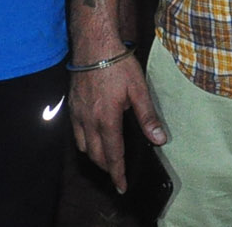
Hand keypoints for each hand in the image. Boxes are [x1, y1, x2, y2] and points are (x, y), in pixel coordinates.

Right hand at [69, 55, 165, 193]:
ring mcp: (77, 113)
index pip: (112, 155)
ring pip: (83, 146)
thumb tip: (159, 139)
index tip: (121, 186)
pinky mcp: (72, 104)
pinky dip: (85, 141)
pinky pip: (75, 131)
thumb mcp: (138, 89)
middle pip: (96, 155)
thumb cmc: (117, 64)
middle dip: (106, 167)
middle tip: (117, 173)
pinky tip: (93, 136)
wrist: (94, 44)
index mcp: (107, 119)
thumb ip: (147, 117)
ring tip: (106, 157)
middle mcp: (88, 120)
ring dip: (94, 156)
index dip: (118, 173)